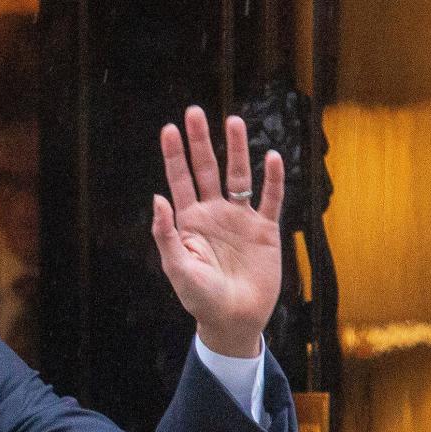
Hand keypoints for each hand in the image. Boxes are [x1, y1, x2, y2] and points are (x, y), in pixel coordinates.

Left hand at [151, 106, 283, 357]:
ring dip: (237, 150)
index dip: (175, 155)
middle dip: (201, 141)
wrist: (233, 320)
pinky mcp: (265, 231)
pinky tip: (273, 157)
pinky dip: (273, 179)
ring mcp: (240, 219)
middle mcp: (214, 213)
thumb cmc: (200, 298)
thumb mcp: (177, 268)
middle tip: (195, 112)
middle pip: (207, 169)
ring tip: (233, 121)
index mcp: (189, 221)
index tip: (169, 129)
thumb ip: (165, 234)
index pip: (180, 180)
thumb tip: (157, 198)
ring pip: (239, 176)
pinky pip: (270, 200)